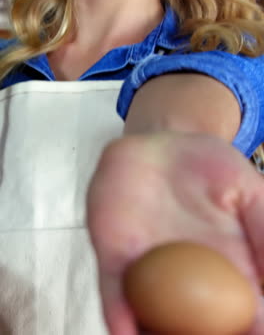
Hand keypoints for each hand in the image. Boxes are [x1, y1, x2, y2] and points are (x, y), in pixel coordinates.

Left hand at [87, 131, 263, 334]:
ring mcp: (149, 271)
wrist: (160, 144)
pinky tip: (125, 333)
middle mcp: (186, 280)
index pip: (237, 315)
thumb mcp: (249, 191)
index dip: (244, 329)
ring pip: (152, 322)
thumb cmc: (208, 167)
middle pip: (194, 328)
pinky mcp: (116, 258)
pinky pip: (115, 293)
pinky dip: (120, 316)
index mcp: (225, 269)